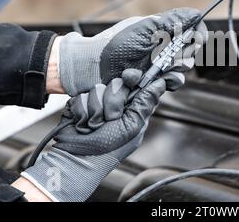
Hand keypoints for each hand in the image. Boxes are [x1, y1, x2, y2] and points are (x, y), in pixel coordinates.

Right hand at [22, 68, 181, 201]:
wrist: (78, 159)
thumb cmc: (108, 150)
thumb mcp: (132, 128)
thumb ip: (144, 104)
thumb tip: (160, 84)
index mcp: (132, 108)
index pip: (136, 83)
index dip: (133, 78)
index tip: (130, 78)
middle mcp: (115, 104)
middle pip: (117, 84)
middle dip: (113, 103)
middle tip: (110, 119)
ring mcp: (97, 103)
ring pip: (98, 89)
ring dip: (96, 111)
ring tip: (94, 127)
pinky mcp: (79, 104)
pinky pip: (81, 97)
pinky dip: (82, 113)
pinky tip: (83, 125)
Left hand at [58, 8, 206, 95]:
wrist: (92, 68)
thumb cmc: (113, 45)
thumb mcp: (145, 29)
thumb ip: (171, 21)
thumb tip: (196, 14)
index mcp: (161, 30)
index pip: (189, 30)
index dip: (197, 34)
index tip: (198, 40)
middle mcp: (161, 47)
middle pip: (189, 52)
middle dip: (183, 56)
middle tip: (170, 58)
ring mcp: (156, 65)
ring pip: (180, 71)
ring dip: (171, 71)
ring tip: (158, 71)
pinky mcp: (151, 81)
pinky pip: (167, 83)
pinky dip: (159, 82)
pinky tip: (143, 79)